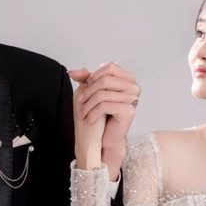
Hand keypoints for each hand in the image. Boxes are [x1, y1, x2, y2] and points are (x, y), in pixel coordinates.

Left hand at [69, 62, 139, 179]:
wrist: (108, 138)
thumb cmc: (102, 115)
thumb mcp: (93, 93)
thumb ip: (85, 80)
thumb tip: (71, 72)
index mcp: (128, 79)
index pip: (110, 67)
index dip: (95, 75)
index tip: (86, 87)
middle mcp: (133, 87)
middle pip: (105, 79)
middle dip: (88, 91)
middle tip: (80, 102)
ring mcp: (133, 98)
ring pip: (102, 94)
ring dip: (87, 105)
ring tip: (82, 114)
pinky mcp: (129, 110)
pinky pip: (105, 106)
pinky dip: (92, 113)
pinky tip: (89, 120)